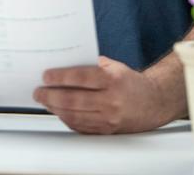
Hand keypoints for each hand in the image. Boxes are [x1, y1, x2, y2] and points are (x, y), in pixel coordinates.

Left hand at [34, 56, 169, 133]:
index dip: (60, 77)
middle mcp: (111, 100)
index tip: (46, 76)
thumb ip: (92, 65)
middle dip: (51, 96)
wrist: (154, 103)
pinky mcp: (107, 130)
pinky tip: (59, 112)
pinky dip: (67, 119)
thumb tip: (65, 63)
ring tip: (46, 102)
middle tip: (39, 92)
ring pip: (74, 116)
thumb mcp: (115, 67)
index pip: (81, 78)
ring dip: (55, 109)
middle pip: (73, 100)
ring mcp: (109, 118)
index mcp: (113, 80)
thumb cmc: (131, 82)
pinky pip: (81, 127)